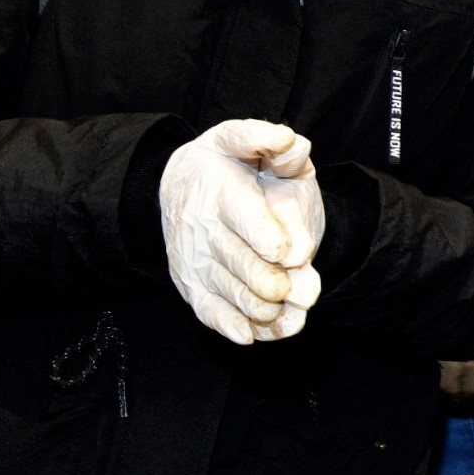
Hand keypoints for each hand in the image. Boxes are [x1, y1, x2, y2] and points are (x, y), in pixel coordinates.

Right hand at [161, 120, 324, 344]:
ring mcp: (194, 258)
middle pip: (235, 260)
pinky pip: (206, 308)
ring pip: (224, 289)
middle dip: (264, 280)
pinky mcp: (190, 282)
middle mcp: (201, 226)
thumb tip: (289, 142)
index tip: (292, 254)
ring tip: (280, 312)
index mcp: (220, 188)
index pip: (242, 215)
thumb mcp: (243, 140)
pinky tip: (250, 334)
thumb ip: (267, 140)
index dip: (267, 237)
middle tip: (287, 290)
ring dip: (254, 307)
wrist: (180, 182)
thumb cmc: (226, 161)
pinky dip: (228, 325)